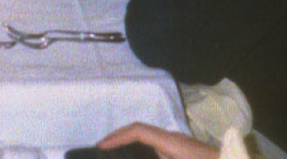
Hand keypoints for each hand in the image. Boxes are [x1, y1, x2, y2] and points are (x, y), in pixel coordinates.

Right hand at [98, 123, 217, 158]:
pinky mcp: (186, 153)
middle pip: (140, 133)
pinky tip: (140, 158)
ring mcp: (182, 146)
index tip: (100, 147)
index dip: (117, 136)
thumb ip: (157, 155)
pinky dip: (144, 152)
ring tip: (115, 155)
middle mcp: (175, 140)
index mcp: (173, 142)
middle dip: (119, 140)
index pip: (138, 131)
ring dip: (131, 146)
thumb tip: (139, 154)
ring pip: (150, 142)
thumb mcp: (181, 158)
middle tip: (101, 151)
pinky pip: (159, 150)